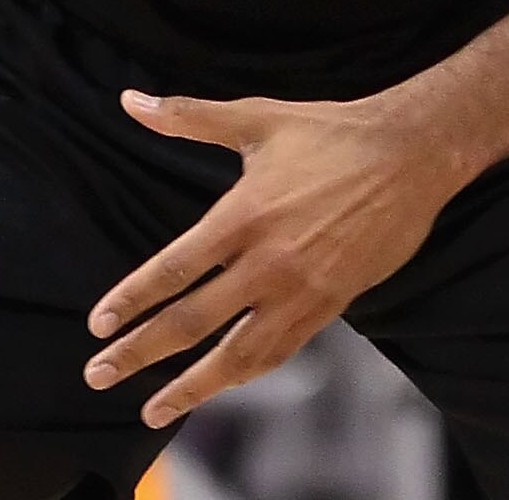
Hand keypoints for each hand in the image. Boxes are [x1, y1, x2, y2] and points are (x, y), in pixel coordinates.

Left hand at [83, 90, 473, 427]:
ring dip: (190, 385)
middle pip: (192, 321)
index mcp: (243, 216)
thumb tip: (130, 99)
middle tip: (98, 375)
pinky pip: (279, 351)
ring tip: (152, 409)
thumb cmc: (330, 132)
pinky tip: (219, 386)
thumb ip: (188, 116)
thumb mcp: (256, 117)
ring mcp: (301, 290)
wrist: (410, 154)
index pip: (175, 270)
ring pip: (236, 353)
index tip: (98, 326)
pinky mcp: (331, 305)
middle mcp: (268, 261)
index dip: (132, 301)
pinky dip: (243, 375)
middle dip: (140, 353)